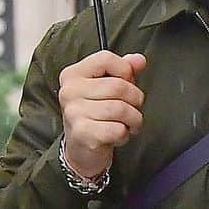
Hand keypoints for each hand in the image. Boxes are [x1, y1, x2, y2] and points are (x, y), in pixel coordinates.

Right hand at [58, 51, 146, 178]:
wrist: (81, 149)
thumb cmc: (95, 115)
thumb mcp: (107, 88)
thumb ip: (124, 70)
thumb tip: (139, 60)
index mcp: (73, 74)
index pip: (106, 58)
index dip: (125, 71)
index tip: (127, 83)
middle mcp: (70, 91)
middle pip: (118, 86)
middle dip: (135, 100)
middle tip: (133, 109)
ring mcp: (74, 112)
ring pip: (121, 109)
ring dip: (133, 119)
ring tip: (128, 124)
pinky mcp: (83, 133)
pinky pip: (118, 129)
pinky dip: (124, 134)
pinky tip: (117, 135)